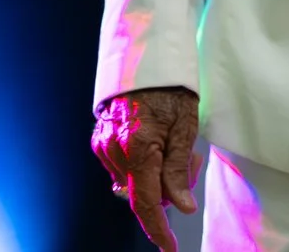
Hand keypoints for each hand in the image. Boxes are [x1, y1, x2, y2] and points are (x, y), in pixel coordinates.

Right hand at [91, 86, 202, 251]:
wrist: (142, 57)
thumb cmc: (168, 87)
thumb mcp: (185, 126)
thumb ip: (178, 169)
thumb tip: (181, 206)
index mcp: (138, 146)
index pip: (145, 202)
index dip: (158, 229)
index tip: (169, 247)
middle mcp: (114, 149)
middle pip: (143, 193)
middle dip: (167, 188)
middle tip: (188, 160)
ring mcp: (104, 144)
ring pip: (134, 181)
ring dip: (155, 175)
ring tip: (172, 145)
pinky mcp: (100, 139)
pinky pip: (124, 167)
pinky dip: (142, 165)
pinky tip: (154, 144)